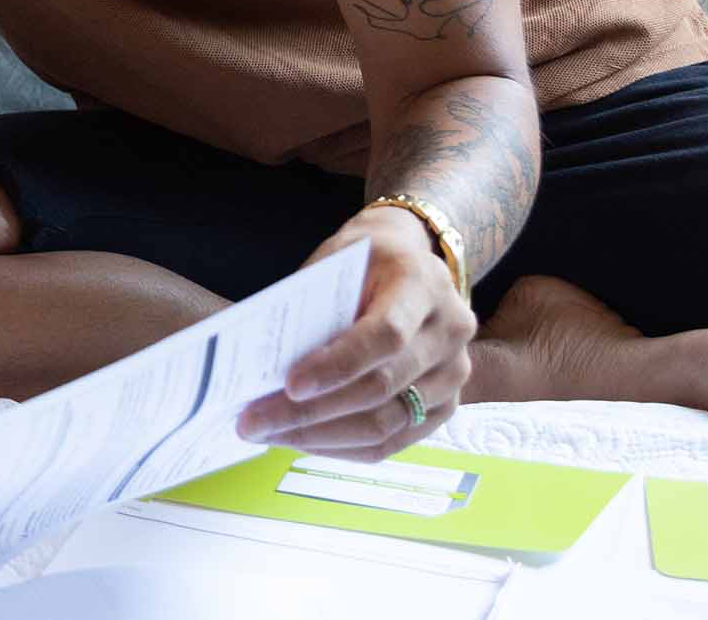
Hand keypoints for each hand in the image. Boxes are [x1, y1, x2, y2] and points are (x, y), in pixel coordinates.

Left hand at [235, 206, 474, 458]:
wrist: (409, 263)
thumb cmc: (363, 261)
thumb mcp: (336, 261)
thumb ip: (312, 307)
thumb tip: (264, 365)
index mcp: (424, 283)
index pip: (386, 335)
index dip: (338, 365)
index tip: (289, 386)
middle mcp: (450, 330)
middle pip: (381, 387)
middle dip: (311, 411)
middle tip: (254, 421)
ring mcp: (454, 373)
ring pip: (384, 423)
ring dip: (319, 436)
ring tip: (267, 433)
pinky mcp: (445, 406)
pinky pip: (391, 442)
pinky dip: (341, 447)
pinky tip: (301, 440)